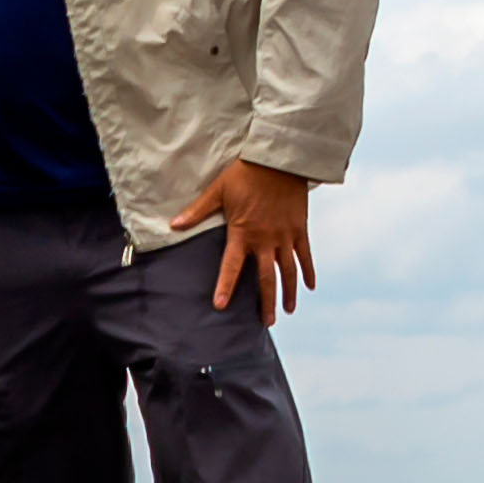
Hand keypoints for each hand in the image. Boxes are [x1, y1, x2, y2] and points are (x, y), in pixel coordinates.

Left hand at [175, 156, 317, 321]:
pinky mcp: (299, 229)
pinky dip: (308, 272)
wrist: (279, 160)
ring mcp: (285, 236)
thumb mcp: (218, 191)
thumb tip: (174, 225)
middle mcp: (266, 240)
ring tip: (287, 310)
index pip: (232, 266)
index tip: (220, 305)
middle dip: (265, 302)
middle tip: (266, 322)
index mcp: (243, 233)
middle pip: (267, 278)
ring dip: (288, 293)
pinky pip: (305, 255)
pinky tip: (310, 287)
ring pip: (288, 272)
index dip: (225, 286)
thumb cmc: (245, 174)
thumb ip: (197, 211)